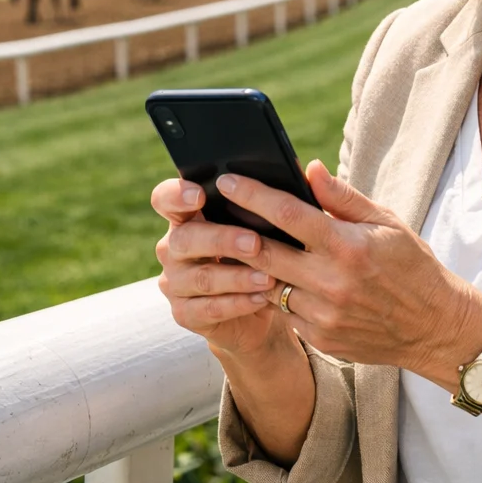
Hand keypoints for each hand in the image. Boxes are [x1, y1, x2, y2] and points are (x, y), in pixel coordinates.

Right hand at [151, 177, 288, 360]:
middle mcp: (174, 246)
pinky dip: (237, 303)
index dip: (177, 195)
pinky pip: (207, 309)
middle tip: (255, 242)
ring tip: (269, 277)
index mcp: (188, 215)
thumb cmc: (268, 251)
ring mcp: (175, 281)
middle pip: (185, 238)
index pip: (165, 198)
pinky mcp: (185, 313)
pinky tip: (262, 298)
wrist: (264, 304)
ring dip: (237, 276)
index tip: (201, 194)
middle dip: (222, 239)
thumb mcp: (276, 224)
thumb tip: (315, 169)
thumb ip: (286, 197)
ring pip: (200, 277)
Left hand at [218, 162, 481, 381]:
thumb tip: (309, 169)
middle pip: (264, 253)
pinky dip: (278, 294)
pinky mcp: (321, 339)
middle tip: (215, 215)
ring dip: (254, 267)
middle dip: (235, 232)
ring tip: (242, 247)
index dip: (253, 195)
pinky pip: (285, 313)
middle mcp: (332, 282)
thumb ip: (342, 197)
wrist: (434, 327)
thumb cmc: (412, 266)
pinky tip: (278, 280)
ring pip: (268, 286)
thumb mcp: (386, 222)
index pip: (288, 214)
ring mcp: (324, 316)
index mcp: (348, 246)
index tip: (226, 181)